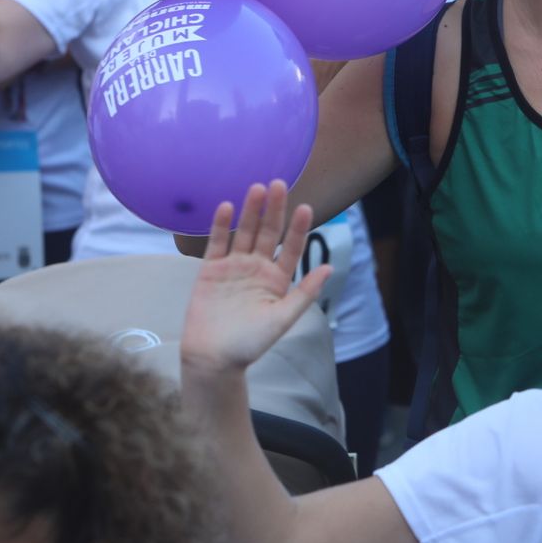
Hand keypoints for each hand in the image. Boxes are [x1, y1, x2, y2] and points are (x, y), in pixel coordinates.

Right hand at [180, 181, 329, 374]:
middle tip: (278, 184)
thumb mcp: (283, 319)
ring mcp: (234, 266)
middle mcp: (257, 268)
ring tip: (257, 188)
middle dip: (273, 210)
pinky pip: (217, 243)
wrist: (213, 359)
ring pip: (244, 233)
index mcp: (277, 279)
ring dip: (250, 211)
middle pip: (267, 233)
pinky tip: (227, 206)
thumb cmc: (250, 344)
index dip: (298, 228)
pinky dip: (221, 225)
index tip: (305, 208)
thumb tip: (330, 268)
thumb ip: (304, 292)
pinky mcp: (211, 270)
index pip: (291, 247)